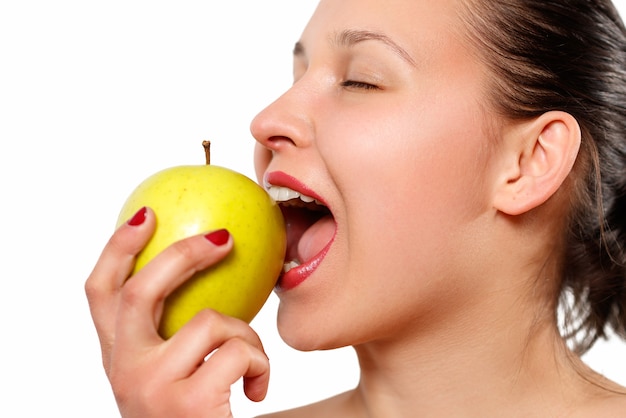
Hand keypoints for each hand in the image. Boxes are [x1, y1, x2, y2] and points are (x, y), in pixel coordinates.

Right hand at [85, 207, 269, 417]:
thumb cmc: (204, 416)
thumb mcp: (177, 374)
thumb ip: (176, 334)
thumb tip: (212, 265)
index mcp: (120, 360)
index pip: (99, 293)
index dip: (117, 248)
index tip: (147, 215)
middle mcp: (123, 373)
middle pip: (140, 290)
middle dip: (184, 255)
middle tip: (223, 238)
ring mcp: (151, 388)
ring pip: (210, 321)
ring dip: (247, 336)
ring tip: (253, 365)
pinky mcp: (187, 403)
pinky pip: (241, 352)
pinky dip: (262, 365)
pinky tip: (258, 390)